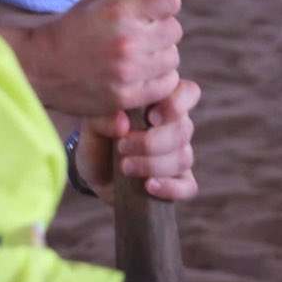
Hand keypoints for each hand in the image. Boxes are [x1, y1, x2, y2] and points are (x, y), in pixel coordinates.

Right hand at [24, 0, 182, 116]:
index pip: (171, 0)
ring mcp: (129, 71)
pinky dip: (158, 80)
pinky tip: (141, 75)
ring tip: (139, 56)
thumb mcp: (96, 2)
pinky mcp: (126, 96)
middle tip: (142, 36)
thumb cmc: (69, 29)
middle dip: (160, 31)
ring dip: (160, 57)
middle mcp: (128, 40)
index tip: (153, 9)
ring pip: (172, 58)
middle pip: (174, 31)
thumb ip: (131, 0)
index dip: (163, 4)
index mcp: (120, 10)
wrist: (38, 66)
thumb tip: (164, 1)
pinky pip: (166, 85)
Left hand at [75, 76, 199, 201]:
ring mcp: (180, 155)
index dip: (176, 104)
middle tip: (122, 146)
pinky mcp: (179, 182)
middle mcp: (178, 127)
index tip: (150, 117)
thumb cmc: (100, 138)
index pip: (189, 93)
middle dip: (151, 142)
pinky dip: (169, 187)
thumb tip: (123, 124)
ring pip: (183, 159)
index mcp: (164, 103)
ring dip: (152, 165)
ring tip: (124, 167)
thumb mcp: (93, 125)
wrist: (95, 170)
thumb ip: (104, 118)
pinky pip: (188, 187)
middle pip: (183, 131)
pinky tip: (148, 186)